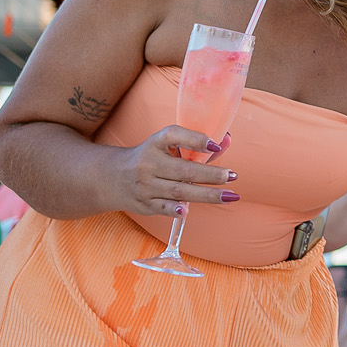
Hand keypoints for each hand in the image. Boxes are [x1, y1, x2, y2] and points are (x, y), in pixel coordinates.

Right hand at [113, 125, 237, 217]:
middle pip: (183, 170)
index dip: (196, 140)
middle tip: (232, 176)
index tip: (216, 145)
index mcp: (156, 142)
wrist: (114, 177)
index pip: (175, 136)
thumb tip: (226, 142)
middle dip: (210, 175)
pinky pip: (162, 208)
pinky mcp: (144, 203)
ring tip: (229, 195)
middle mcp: (149, 163)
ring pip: (178, 191)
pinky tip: (188, 211)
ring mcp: (146, 185)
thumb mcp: (168, 144)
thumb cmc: (152, 156)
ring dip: (206, 195)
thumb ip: (197, 144)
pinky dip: (174, 210)